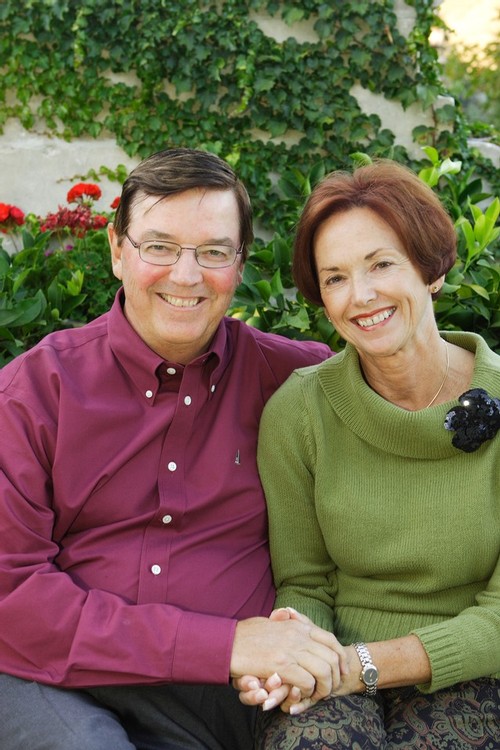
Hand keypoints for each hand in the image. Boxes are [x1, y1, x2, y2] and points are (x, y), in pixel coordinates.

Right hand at [230, 607, 347, 706]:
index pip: (329, 639)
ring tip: (318, 695)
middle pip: (332, 656)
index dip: (340, 657)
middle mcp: (298, 635)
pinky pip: (307, 681)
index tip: (341, 670)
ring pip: (324, 670)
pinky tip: (300, 694)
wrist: (227, 643)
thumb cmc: (246, 634)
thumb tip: (289, 616)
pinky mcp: (282, 665)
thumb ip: (284, 621)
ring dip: (324, 687)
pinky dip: (308, 691)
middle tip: (331, 688)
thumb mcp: (271, 622)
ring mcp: (291, 649)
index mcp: (297, 625)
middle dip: (336, 676)